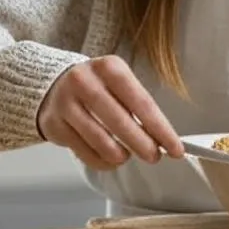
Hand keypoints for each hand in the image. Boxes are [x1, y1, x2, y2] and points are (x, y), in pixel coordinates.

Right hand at [36, 56, 183, 169]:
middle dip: (141, 143)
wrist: (53, 84)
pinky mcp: (53, 124)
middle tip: (154, 156)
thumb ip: (139, 106)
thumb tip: (162, 138)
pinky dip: (100, 161)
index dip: (160, 128)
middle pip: (119, 120)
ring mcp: (65, 103)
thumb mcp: (119, 83)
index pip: (141, 102)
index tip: (175, 147)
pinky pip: (82, 151)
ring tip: (126, 157)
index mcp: (109, 68)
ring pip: (99, 139)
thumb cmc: (97, 86)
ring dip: (119, 155)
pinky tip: (109, 159)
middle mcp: (84, 81)